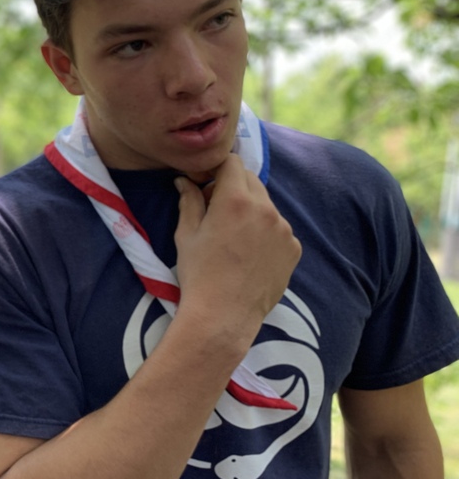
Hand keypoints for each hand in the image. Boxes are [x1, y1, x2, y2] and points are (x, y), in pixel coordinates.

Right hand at [173, 154, 301, 350]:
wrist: (224, 315)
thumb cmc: (199, 273)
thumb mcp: (186, 234)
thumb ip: (189, 201)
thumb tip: (184, 181)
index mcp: (236, 200)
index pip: (232, 162)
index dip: (217, 168)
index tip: (206, 183)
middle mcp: (266, 209)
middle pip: (251, 180)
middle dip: (232, 187)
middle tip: (215, 210)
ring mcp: (284, 230)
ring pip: (266, 205)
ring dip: (250, 209)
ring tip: (233, 237)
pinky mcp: (293, 248)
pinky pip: (278, 229)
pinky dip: (264, 232)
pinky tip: (248, 254)